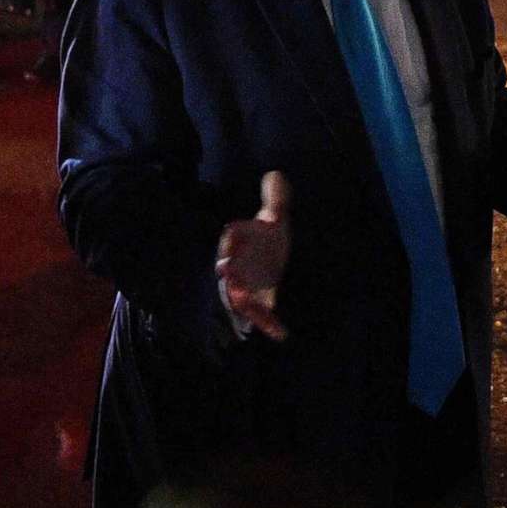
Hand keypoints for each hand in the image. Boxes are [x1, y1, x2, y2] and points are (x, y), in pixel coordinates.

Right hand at [216, 171, 290, 338]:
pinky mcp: (255, 303)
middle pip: (228, 268)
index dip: (231, 235)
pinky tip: (282, 333)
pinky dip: (268, 324)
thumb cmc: (266, 241)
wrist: (266, 264)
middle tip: (225, 266)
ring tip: (245, 302)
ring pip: (237, 293)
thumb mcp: (273, 220)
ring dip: (239, 298)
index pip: (231, 236)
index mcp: (239, 242)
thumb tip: (276, 174)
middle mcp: (236, 265)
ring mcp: (243, 286)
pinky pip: (258, 315)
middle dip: (226, 267)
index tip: (233, 230)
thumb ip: (275, 200)